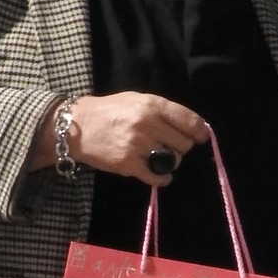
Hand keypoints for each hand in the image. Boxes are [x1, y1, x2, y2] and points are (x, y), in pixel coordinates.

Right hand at [32, 92, 208, 187]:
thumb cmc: (110, 111)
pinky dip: (162, 177)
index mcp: (152, 105)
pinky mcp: (129, 164)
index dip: (199, 132)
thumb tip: (194, 126)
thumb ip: (163, 111)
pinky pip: (159, 176)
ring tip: (157, 156)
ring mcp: (139, 145)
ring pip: (173, 160)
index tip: (200, 137)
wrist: (77, 127)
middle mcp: (147, 123)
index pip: (190, 121)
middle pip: (184, 143)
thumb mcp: (136, 99)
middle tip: (168, 145)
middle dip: (180, 146)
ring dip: (170, 161)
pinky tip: (157, 173)